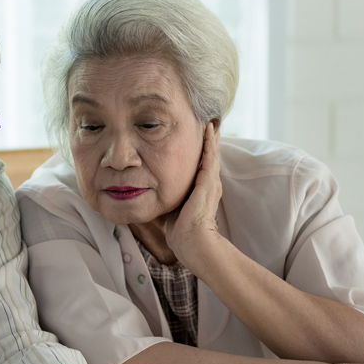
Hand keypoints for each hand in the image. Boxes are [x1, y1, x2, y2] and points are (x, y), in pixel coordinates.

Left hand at [165, 121, 221, 262]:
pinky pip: (210, 157)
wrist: (193, 242)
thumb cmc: (181, 232)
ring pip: (211, 154)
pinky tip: (209, 129)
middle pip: (209, 157)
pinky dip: (210, 143)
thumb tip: (151, 195)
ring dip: (211, 138)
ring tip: (211, 122)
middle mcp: (208, 185)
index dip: (200, 153)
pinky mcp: (208, 182)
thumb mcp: (172, 209)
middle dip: (209, 142)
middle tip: (209, 124)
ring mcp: (210, 183)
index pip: (200, 167)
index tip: (198, 139)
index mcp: (200, 191)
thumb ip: (166, 199)